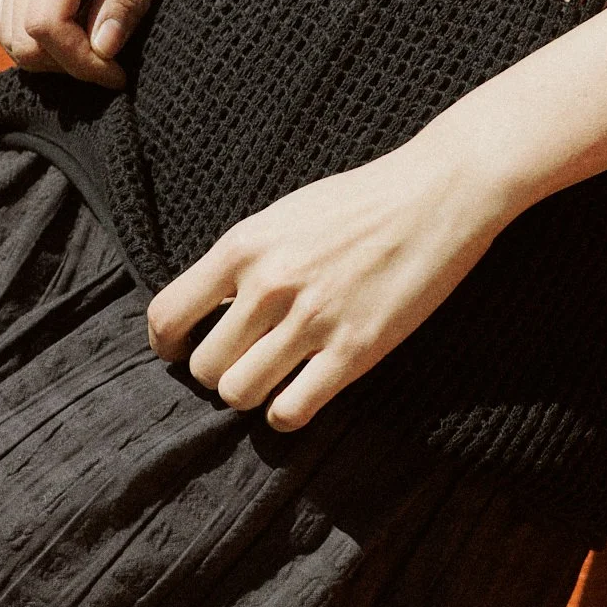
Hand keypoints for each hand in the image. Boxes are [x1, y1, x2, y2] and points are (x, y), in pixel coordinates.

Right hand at [0, 0, 234, 88]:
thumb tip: (101, 50)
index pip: (47, 24)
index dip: (81, 65)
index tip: (123, 74)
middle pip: (17, 31)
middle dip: (64, 64)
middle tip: (118, 64)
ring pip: (3, 19)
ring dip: (45, 49)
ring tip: (102, 43)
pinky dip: (33, 23)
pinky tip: (82, 20)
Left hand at [145, 127, 514, 429]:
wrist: (438, 194)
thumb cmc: (360, 202)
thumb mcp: (283, 217)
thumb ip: (243, 262)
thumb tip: (209, 314)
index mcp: (244, 245)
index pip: (168, 316)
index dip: (168, 345)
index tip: (185, 350)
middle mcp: (269, 284)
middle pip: (204, 367)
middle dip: (219, 371)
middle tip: (247, 361)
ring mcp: (311, 320)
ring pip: (239, 394)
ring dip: (252, 393)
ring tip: (276, 376)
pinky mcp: (353, 351)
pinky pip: (290, 411)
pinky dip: (287, 412)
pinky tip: (303, 392)